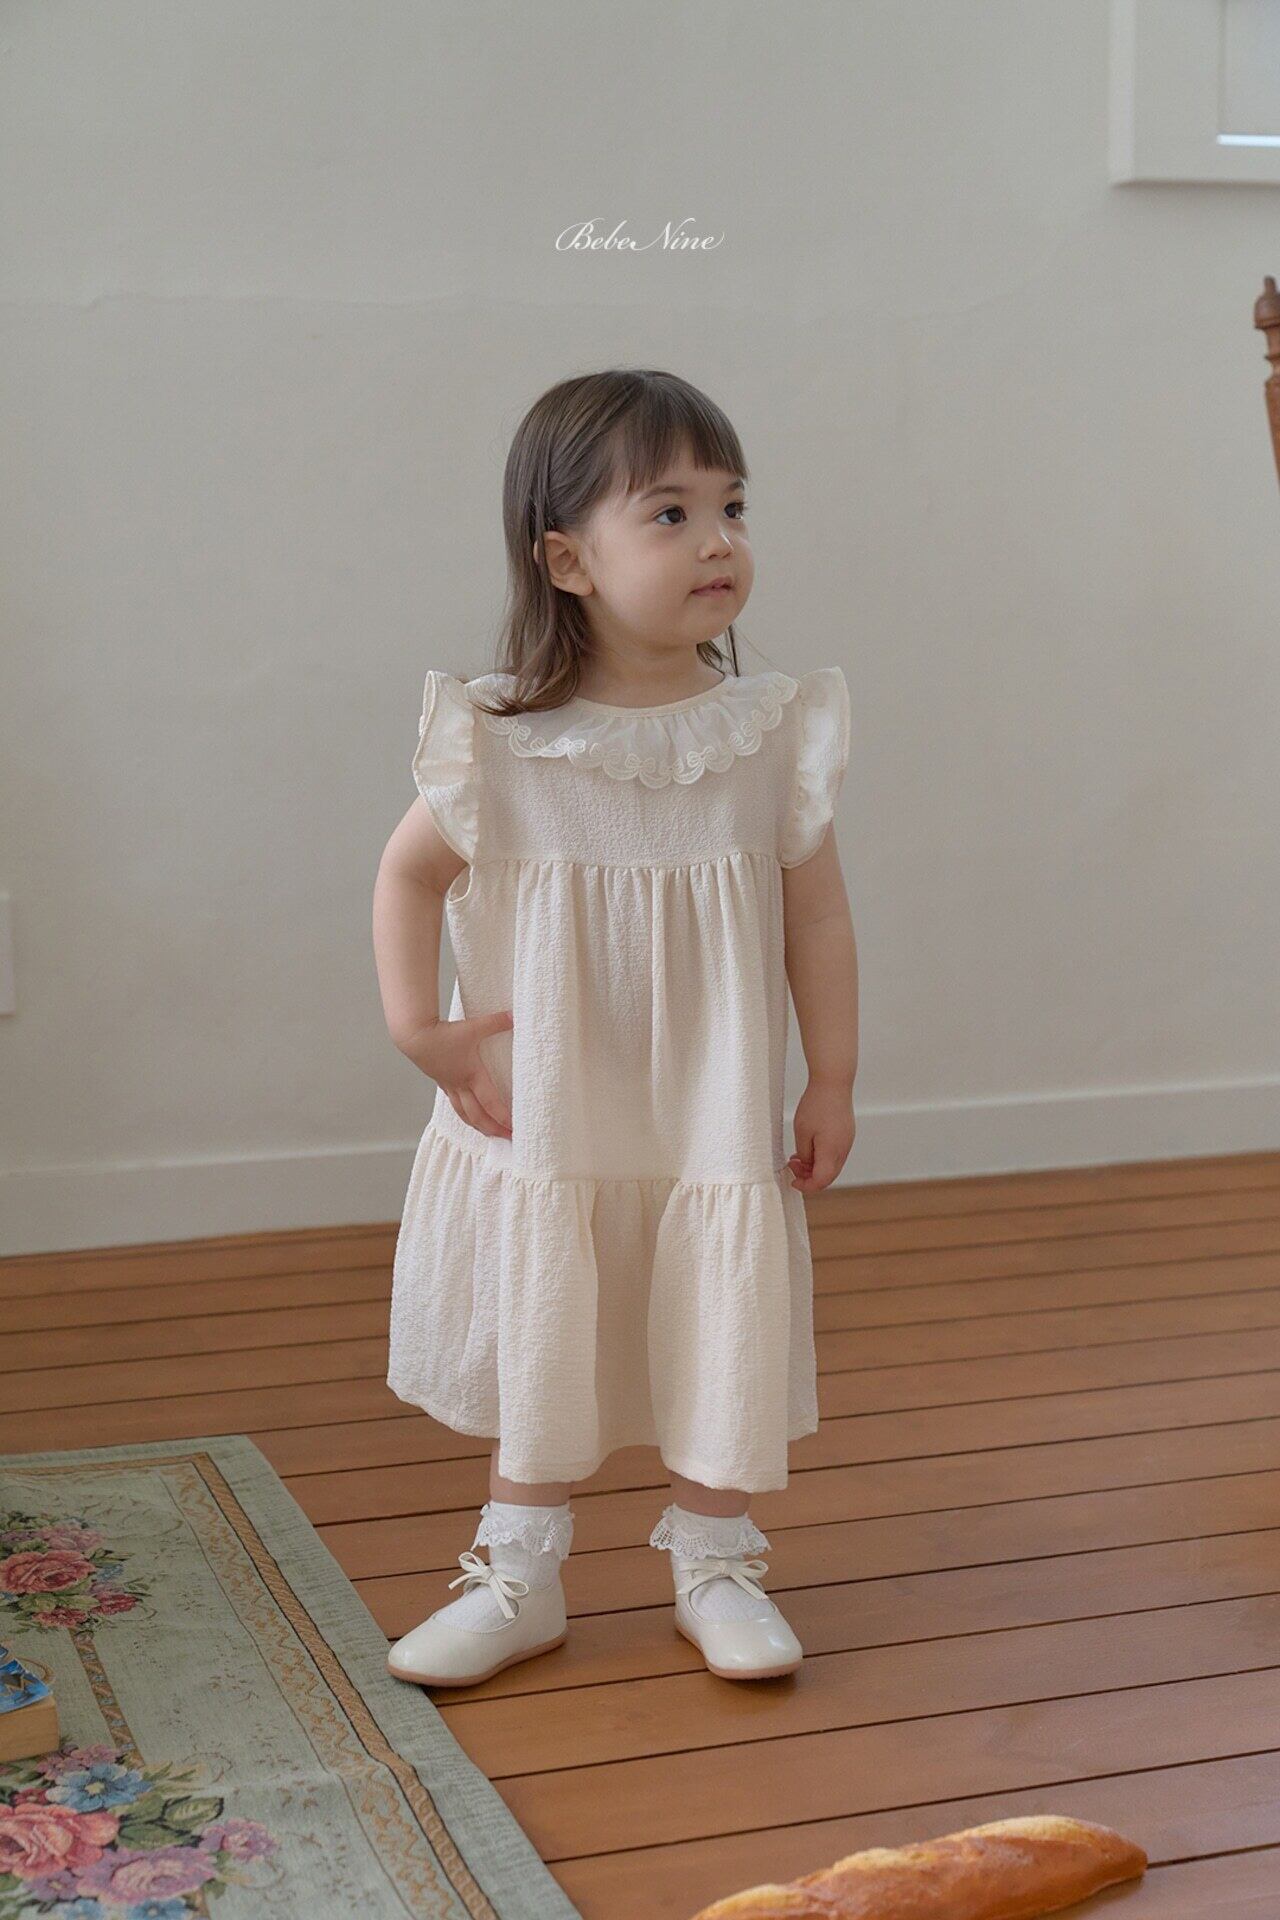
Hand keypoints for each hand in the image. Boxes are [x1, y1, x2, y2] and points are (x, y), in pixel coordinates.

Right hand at [406, 1009, 513, 1139]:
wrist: (414, 1036)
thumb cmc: (443, 1033)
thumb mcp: (473, 1026)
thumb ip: (495, 1022)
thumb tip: (515, 1016)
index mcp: (471, 1075)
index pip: (490, 1103)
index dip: (503, 1118)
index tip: (515, 1127)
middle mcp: (461, 1085)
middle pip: (478, 1116)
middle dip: (494, 1129)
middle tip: (509, 1138)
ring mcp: (450, 1086)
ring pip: (465, 1114)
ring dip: (479, 1126)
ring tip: (491, 1134)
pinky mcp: (442, 1082)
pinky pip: (456, 1104)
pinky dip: (466, 1114)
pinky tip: (470, 1115)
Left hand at [787, 1078, 854, 1192]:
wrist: (834, 1082)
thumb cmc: (816, 1104)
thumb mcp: (801, 1131)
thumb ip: (804, 1154)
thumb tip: (806, 1164)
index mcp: (832, 1152)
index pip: (821, 1181)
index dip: (806, 1186)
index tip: (793, 1181)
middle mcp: (843, 1150)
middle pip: (828, 1176)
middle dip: (809, 1177)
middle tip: (792, 1167)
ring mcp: (847, 1142)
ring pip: (832, 1165)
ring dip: (815, 1166)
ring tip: (797, 1157)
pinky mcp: (847, 1134)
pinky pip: (835, 1153)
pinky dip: (822, 1156)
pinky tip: (809, 1147)